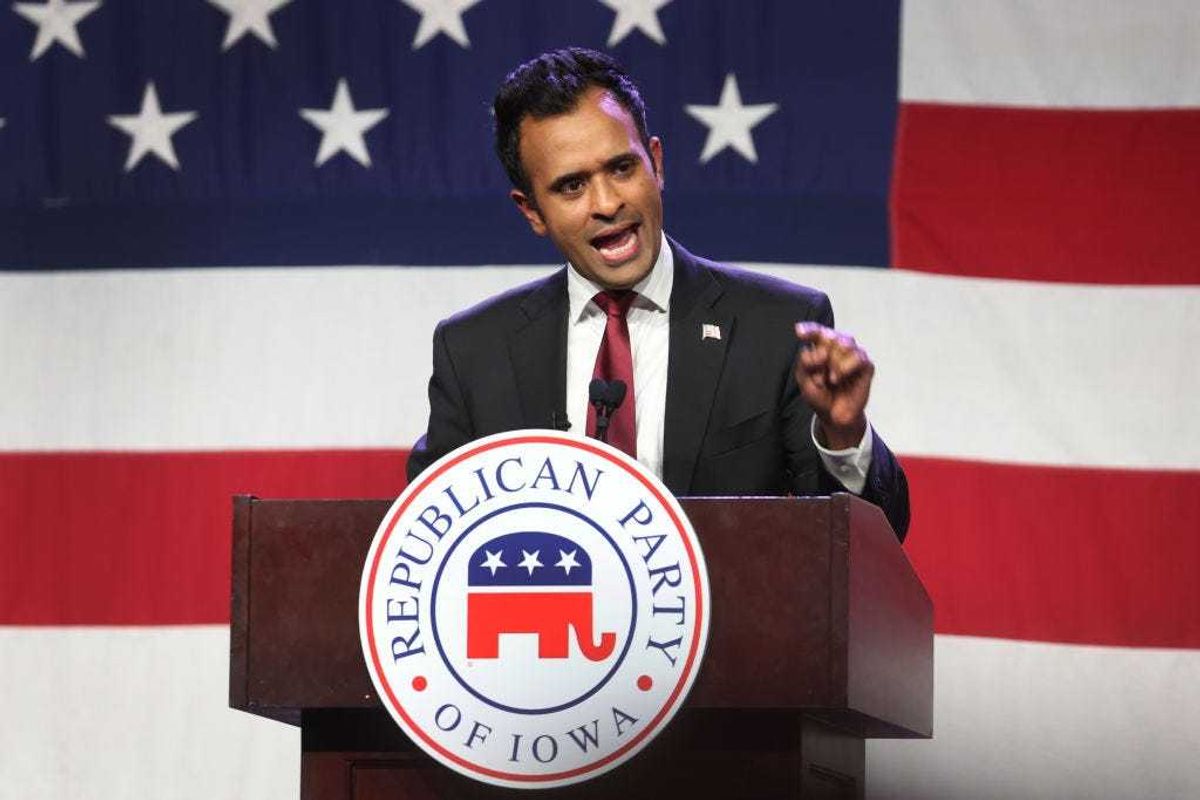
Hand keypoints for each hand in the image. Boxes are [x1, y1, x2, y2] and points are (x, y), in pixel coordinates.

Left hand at [793, 322, 872, 448]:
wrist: (834, 416)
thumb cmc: (820, 396)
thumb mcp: (804, 380)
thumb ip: (805, 362)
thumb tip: (820, 353)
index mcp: (822, 347)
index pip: (817, 332)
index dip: (810, 329)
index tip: (799, 332)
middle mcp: (839, 347)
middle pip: (830, 336)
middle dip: (821, 356)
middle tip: (819, 377)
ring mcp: (854, 355)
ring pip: (844, 344)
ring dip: (833, 363)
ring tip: (831, 380)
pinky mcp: (866, 365)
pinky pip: (857, 357)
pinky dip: (845, 368)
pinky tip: (839, 379)